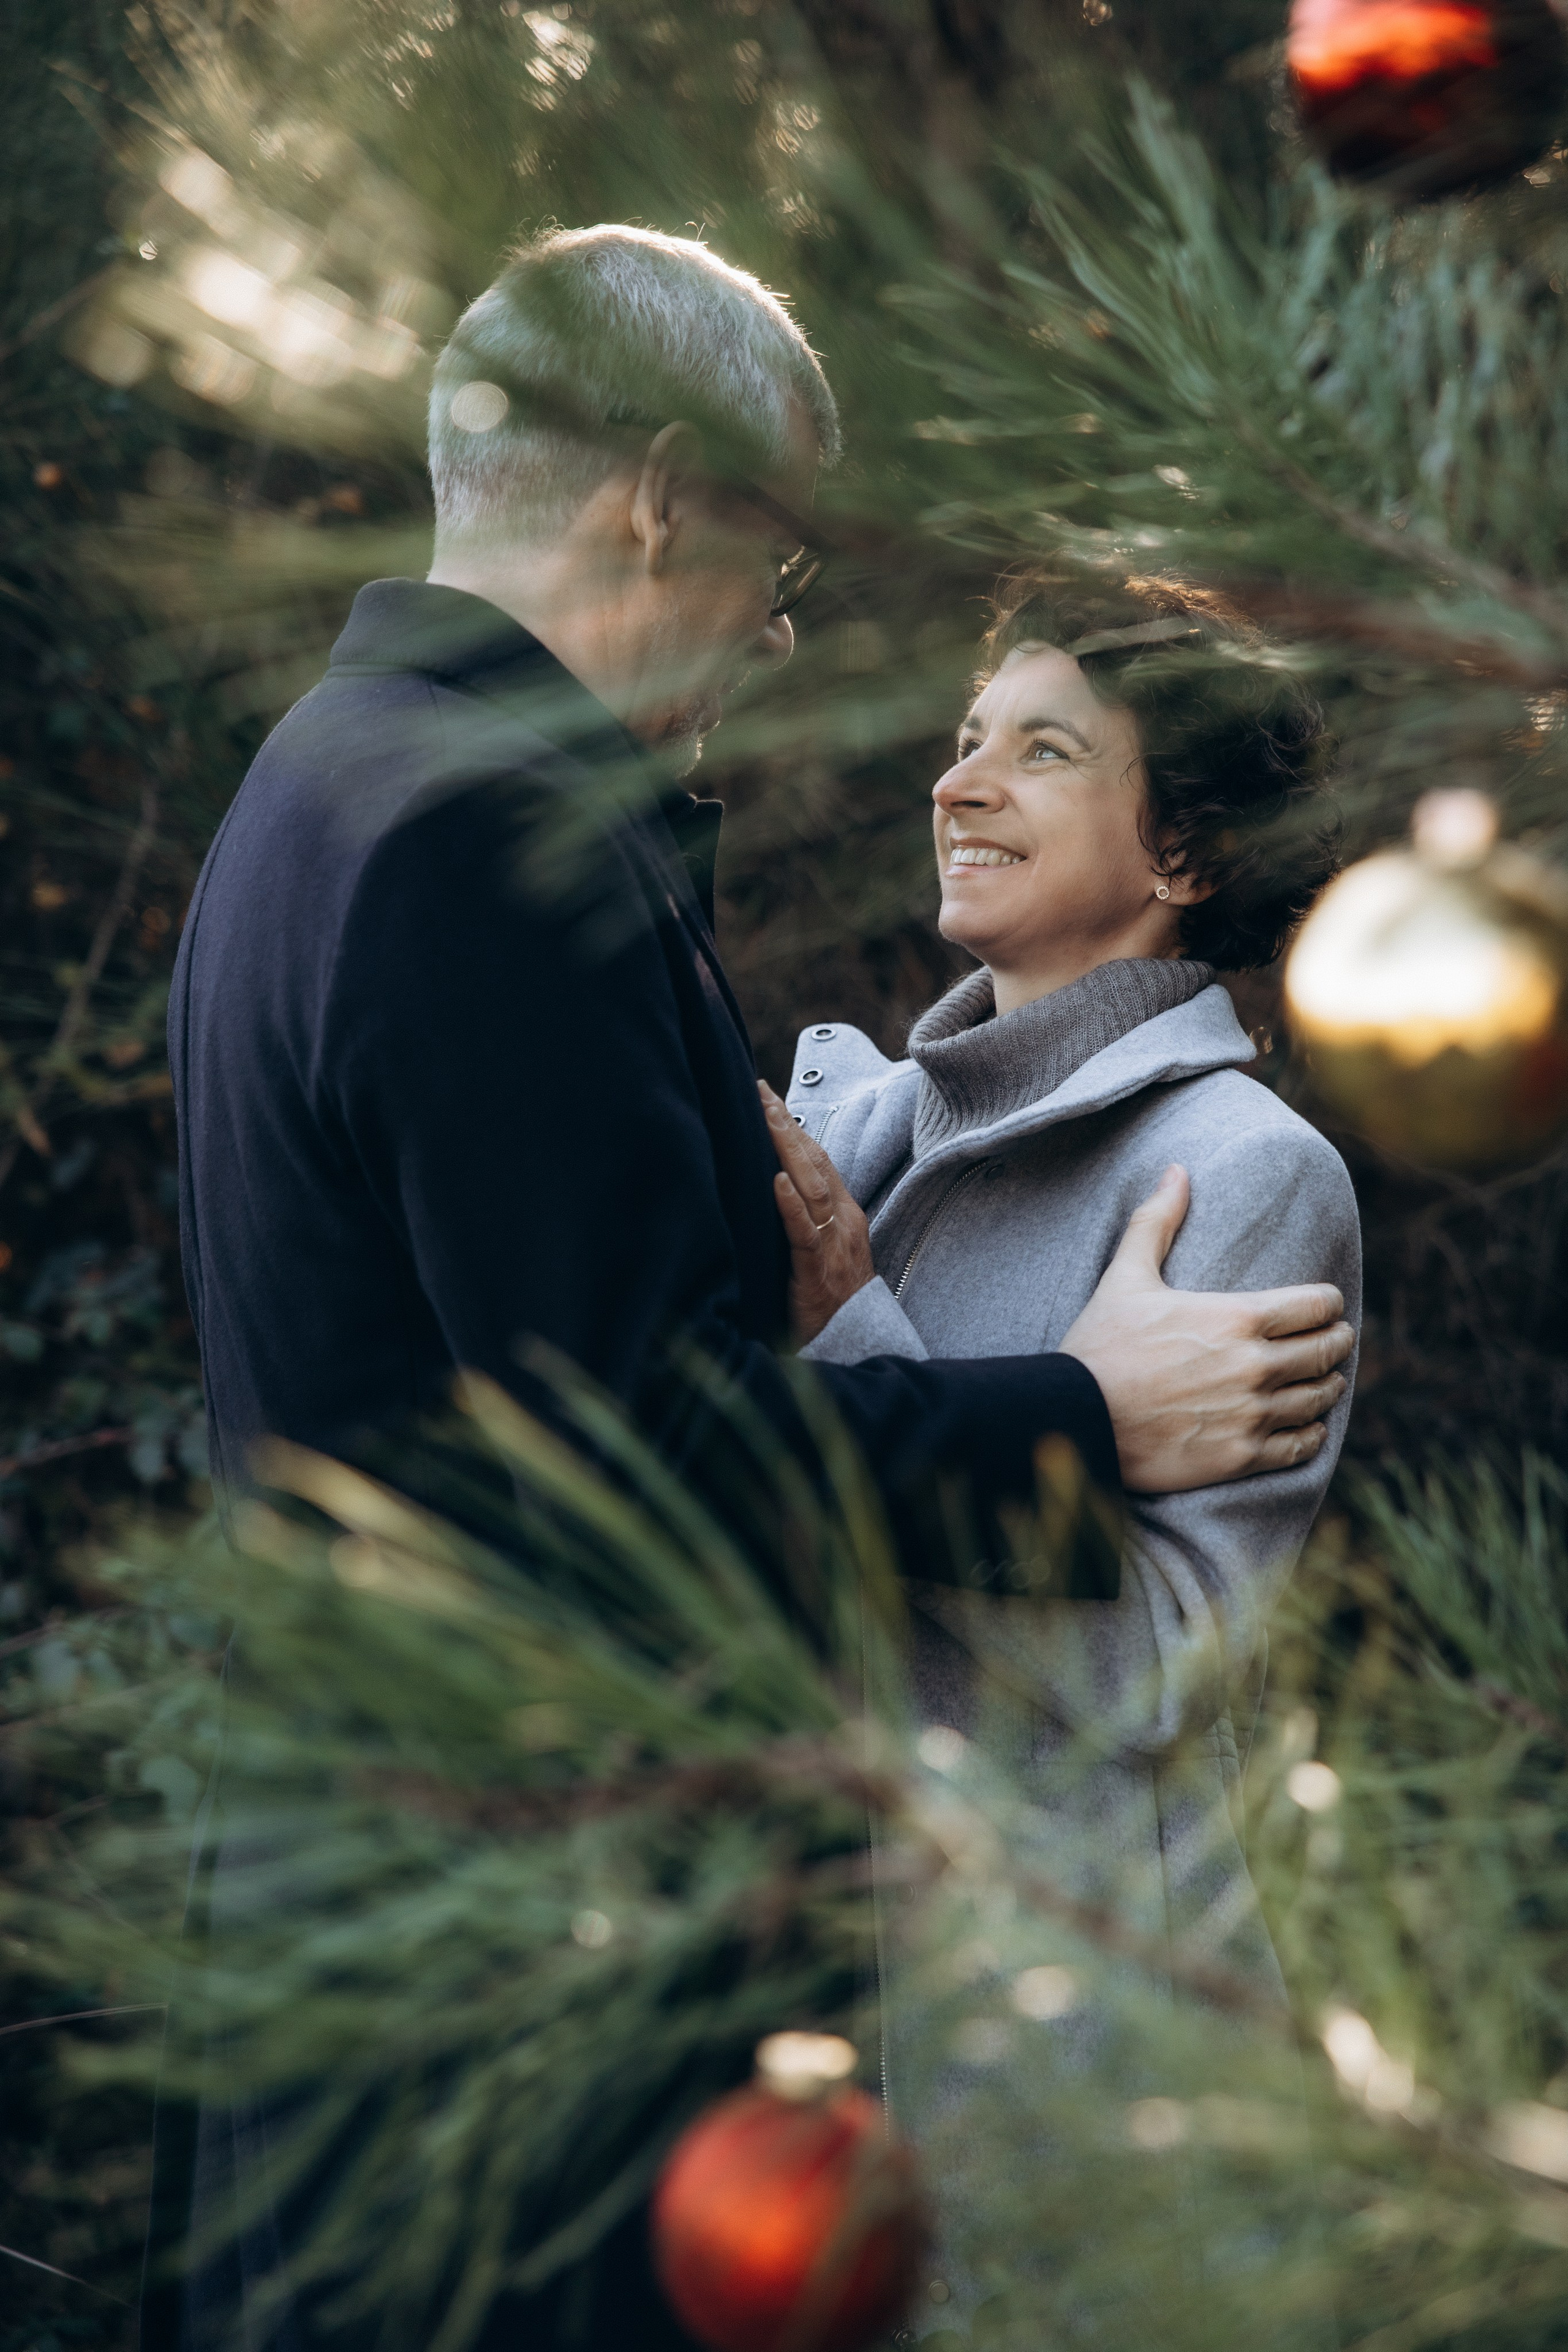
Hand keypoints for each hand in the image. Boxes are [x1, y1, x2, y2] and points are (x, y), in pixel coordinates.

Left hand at [758, 1080, 875, 1344]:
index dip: (794, 1127)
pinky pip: (806, 1235)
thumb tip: (773, 1185)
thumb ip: (804, 1220)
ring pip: (813, 1189)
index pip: (818, 1160)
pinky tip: (777, 1182)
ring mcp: (834, 1247)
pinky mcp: (818, 1274)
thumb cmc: (829, 1301)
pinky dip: (792, 1206)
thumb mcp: (819, 1251)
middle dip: (787, 1124)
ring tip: (768, 1117)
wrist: (856, 1347)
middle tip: (760, 1090)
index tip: (767, 1095)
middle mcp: (844, 1223)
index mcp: (843, 1215)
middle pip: (816, 1163)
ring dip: (789, 1150)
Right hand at [1059, 1164, 1353, 1494]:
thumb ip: (1157, 1222)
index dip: (1327, 1303)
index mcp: (1237, 1318)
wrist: (1076, 1418)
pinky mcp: (1241, 1456)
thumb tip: (1177, 1171)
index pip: (1317, 1305)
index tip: (1325, 1305)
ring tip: (1323, 1380)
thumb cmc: (1100, 1345)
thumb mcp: (1126, 1276)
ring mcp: (1252, 1414)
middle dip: (1335, 1341)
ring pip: (1319, 1398)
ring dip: (1326, 1385)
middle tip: (1332, 1339)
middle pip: (1327, 1351)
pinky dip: (1311, 1433)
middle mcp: (1255, 1366)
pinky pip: (1301, 1445)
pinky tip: (1307, 1426)